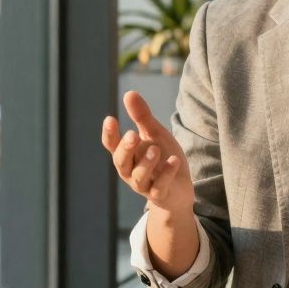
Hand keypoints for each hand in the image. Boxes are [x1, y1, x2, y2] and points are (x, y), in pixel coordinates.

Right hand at [101, 91, 193, 214]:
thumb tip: (129, 93)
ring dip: (146, 162)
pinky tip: (174, 161)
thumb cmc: (162, 158)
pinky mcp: (159, 195)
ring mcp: (144, 185)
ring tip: (155, 148)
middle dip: (126, 149)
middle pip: (121, 162)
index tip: (110, 119)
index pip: (112, 145)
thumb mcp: (155, 135)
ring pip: (139, 176)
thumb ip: (142, 117)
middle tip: (132, 135)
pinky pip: (160, 186)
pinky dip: (166, 174)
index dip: (109, 134)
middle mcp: (130, 171)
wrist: (179, 189)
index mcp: (127, 155)